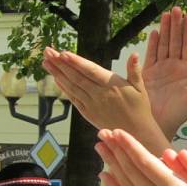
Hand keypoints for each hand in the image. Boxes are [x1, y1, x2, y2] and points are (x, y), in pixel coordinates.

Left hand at [42, 47, 168, 153]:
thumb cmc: (140, 110)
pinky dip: (64, 89)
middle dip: (60, 64)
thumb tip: (135, 54)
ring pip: (72, 87)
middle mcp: (100, 95)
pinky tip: (56, 79)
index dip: (76, 62)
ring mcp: (92, 105)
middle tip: (47, 51)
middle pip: (76, 77)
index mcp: (112, 86)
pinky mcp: (89, 113)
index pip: (90, 71)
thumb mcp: (140, 89)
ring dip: (57, 74)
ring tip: (46, 62)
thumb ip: (135, 70)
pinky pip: (74, 99)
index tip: (62, 53)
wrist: (137, 134)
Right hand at [142, 7, 186, 139]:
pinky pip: (151, 54)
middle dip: (177, 25)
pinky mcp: (148, 72)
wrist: (159, 124)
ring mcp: (161, 68)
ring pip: (164, 44)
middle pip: (176, 41)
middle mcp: (174, 67)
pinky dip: (153, 43)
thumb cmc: (178, 115)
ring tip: (166, 14)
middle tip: (176, 9)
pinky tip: (155, 32)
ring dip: (166, 30)